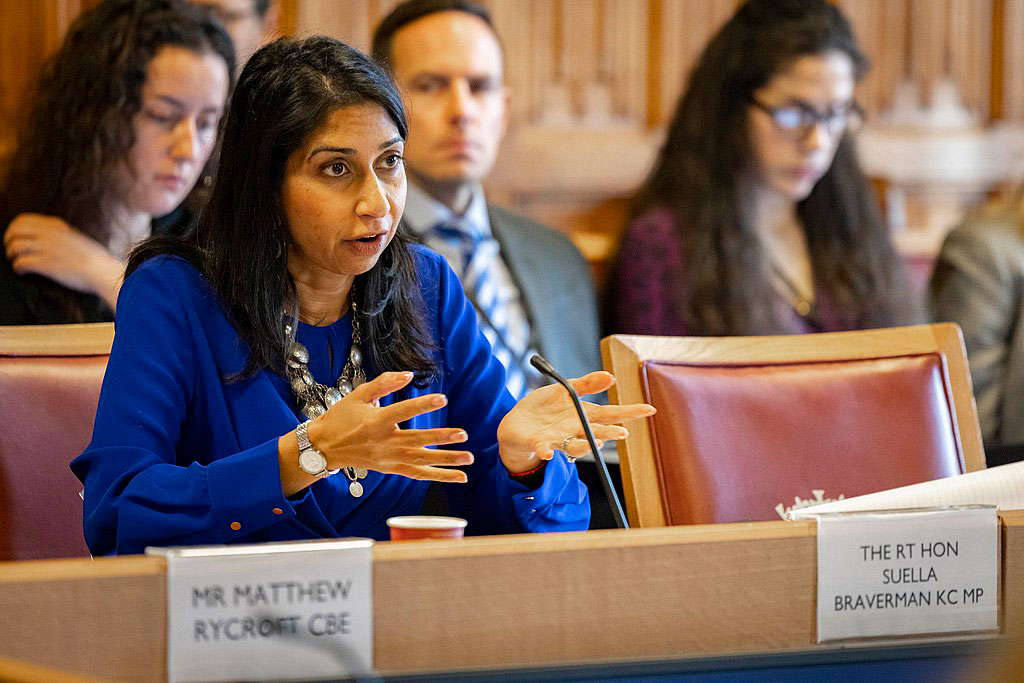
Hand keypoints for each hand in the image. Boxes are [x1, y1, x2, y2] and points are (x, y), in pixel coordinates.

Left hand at [3, 213, 123, 307]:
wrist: (102, 271)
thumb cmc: (94, 258)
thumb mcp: (75, 237)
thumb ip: (59, 234)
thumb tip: (46, 237)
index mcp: (56, 226)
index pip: (23, 219)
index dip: (13, 228)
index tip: (14, 236)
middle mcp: (48, 235)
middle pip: (14, 231)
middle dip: (8, 240)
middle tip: (10, 249)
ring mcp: (46, 249)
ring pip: (15, 247)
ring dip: (11, 255)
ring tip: (15, 261)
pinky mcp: (45, 264)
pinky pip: (21, 263)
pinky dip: (18, 268)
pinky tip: (22, 272)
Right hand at [307, 371, 472, 482]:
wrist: (324, 447)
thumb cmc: (342, 417)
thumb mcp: (359, 395)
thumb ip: (385, 383)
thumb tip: (409, 375)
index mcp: (376, 421)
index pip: (404, 411)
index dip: (423, 405)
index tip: (442, 399)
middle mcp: (384, 442)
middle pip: (417, 440)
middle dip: (441, 438)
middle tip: (463, 435)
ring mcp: (388, 458)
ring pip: (421, 461)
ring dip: (446, 461)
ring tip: (468, 459)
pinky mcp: (391, 468)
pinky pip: (418, 474)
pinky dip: (439, 476)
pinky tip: (458, 476)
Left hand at [496, 371, 655, 473]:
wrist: (516, 423)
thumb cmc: (544, 408)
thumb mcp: (565, 390)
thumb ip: (587, 384)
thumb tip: (612, 377)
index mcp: (582, 415)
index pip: (610, 413)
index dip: (630, 412)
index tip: (649, 409)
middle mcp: (574, 430)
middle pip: (596, 432)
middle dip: (609, 433)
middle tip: (622, 432)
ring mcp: (558, 438)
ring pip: (576, 444)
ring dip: (586, 444)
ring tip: (600, 442)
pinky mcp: (538, 443)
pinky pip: (544, 448)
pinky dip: (546, 451)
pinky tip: (548, 453)